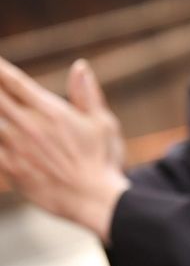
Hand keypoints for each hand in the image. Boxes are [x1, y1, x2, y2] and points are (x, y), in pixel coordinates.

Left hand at [0, 57, 128, 241]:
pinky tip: (0, 134)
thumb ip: (88, 94)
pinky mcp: (10, 168)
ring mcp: (15, 147)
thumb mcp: (103, 123)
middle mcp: (28, 125)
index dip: (0, 69)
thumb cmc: (102, 160)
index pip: (13, 81)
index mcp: (51, 111)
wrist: (94, 199)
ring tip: (1, 111)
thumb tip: (80, 66)